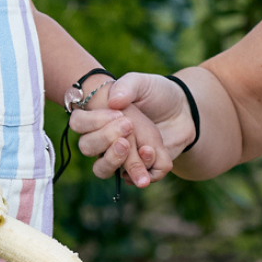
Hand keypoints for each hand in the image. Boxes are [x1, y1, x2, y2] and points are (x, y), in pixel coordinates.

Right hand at [74, 72, 185, 188]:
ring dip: (116, 161)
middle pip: (87, 148)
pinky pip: (133, 178)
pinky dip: (142, 168)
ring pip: (102, 169)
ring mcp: (120, 157)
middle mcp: (103, 140)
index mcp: (98, 117)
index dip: (92, 121)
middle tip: (128, 126)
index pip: (78, 123)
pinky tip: (151, 151)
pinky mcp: (139, 169)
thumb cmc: (156, 93)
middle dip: (105, 139)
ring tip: (138, 149)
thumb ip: (128, 86)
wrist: (183, 110)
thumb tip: (114, 101)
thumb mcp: (143, 83)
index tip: (118, 113)